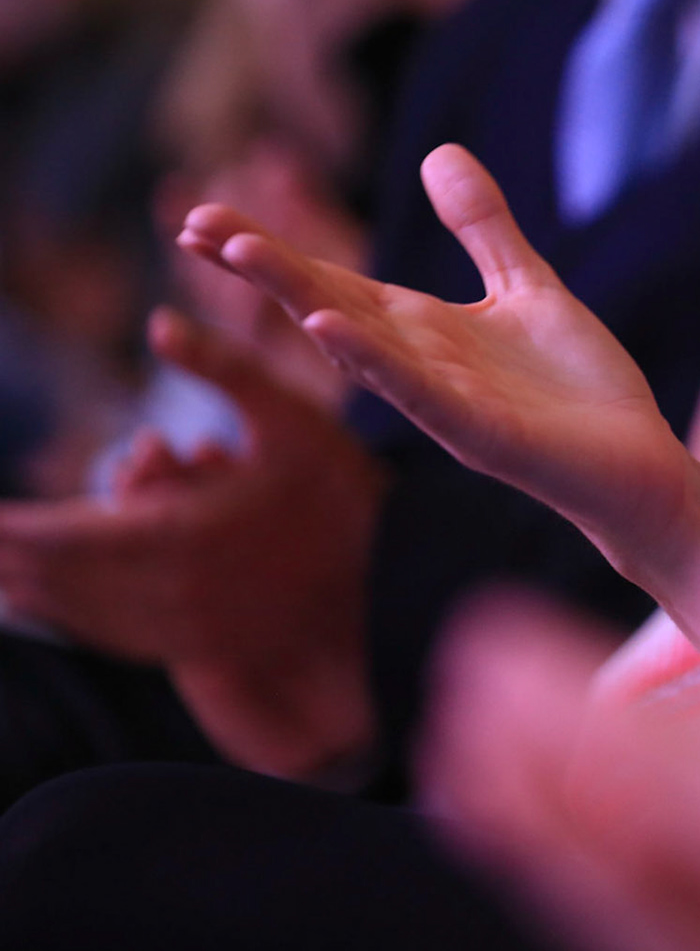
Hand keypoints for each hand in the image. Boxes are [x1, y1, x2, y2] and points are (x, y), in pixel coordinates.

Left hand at [0, 310, 384, 778]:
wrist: (395, 590)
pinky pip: (107, 633)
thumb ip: (225, 369)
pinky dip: (65, 610)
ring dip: (26, 585)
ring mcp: (180, 627)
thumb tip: (160, 322)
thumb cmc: (348, 500)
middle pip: (53, 580)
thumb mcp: (297, 420)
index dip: (8, 528)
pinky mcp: (194, 644)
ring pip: (75, 611)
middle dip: (5, 555)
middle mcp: (168, 592)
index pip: (61, 537)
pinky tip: (46, 592)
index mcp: (182, 536)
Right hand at [178, 146, 697, 584]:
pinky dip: (371, 359)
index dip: (274, 251)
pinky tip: (328, 324)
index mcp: (427, 333)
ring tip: (241, 253)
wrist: (642, 463)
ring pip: (357, 346)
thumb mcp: (528, 287)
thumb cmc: (580, 390)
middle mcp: (420, 368)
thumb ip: (483, 227)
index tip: (205, 217)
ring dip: (299, 299)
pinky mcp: (481, 433)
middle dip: (263, 268)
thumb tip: (437, 152)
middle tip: (191, 223)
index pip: (333, 282)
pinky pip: (415, 392)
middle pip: (326, 305)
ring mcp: (445, 403)